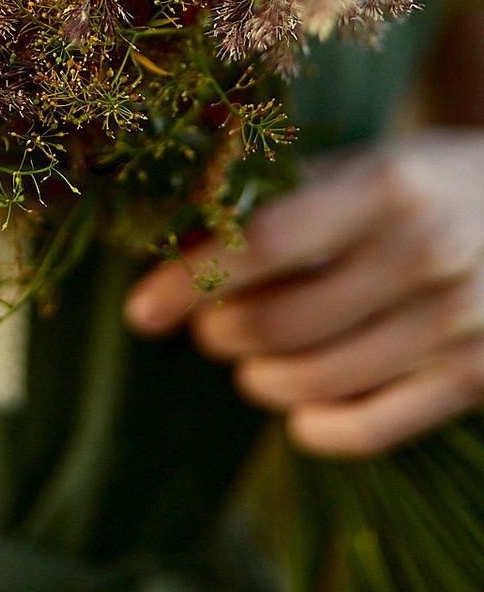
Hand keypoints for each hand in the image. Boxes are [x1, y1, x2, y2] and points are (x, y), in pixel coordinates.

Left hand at [123, 131, 483, 456]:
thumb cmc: (420, 181)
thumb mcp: (358, 163)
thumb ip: (277, 197)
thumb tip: (176, 237)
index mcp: (384, 186)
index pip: (261, 243)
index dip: (189, 281)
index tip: (141, 311)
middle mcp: (424, 253)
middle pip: (280, 323)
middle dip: (220, 334)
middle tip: (207, 327)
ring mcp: (456, 321)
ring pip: (318, 381)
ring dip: (258, 379)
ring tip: (246, 361)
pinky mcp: (479, 375)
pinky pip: (377, 427)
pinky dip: (319, 428)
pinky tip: (296, 412)